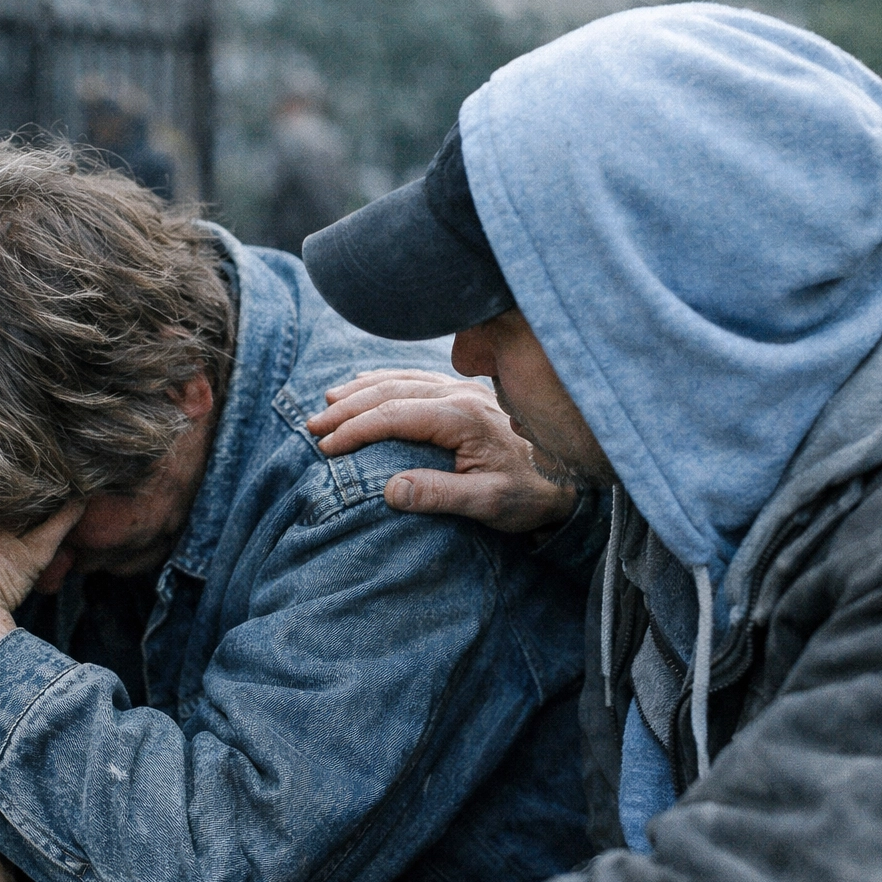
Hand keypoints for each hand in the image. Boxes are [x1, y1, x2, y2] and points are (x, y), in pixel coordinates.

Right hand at [307, 370, 577, 533]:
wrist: (568, 477)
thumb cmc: (528, 494)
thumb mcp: (488, 504)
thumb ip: (439, 496)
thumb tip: (389, 490)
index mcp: (461, 418)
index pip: (395, 415)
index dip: (356, 429)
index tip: (327, 447)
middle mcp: (460, 394)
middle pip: (391, 391)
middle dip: (348, 408)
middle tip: (313, 427)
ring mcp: (463, 389)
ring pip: (400, 380)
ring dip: (361, 390)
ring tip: (328, 404)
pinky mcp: (465, 393)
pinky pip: (416, 378)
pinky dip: (384, 380)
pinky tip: (364, 384)